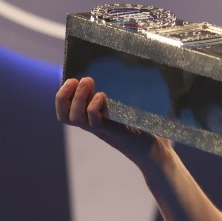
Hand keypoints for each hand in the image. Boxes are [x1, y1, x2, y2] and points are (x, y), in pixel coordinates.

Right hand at [55, 77, 170, 167]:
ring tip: (88, 81)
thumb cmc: (147, 128)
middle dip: (64, 96)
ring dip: (78, 98)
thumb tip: (125, 68)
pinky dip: (93, 108)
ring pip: (76, 118)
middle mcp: (94, 126)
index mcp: (94, 119)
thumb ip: (123, 93)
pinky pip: (94, 123)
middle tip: (77, 79)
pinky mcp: (115, 133)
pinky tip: (101, 96)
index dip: (62, 97)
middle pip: (65, 116)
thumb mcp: (131, 107)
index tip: (71, 80)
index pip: (66, 112)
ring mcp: (103, 131)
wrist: (159, 152)